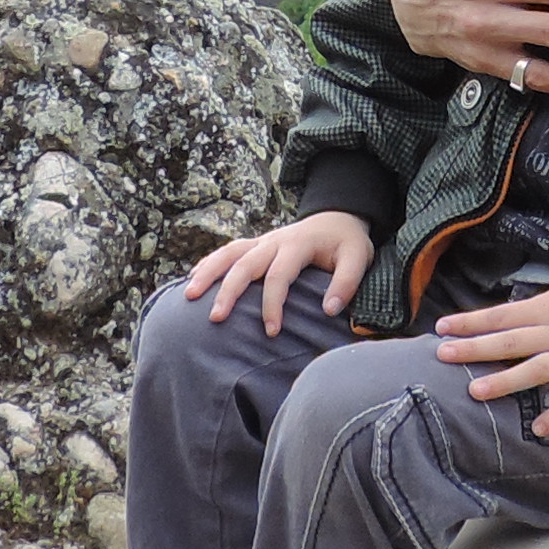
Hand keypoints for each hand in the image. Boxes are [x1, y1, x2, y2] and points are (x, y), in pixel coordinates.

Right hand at [183, 208, 374, 336]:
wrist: (338, 216)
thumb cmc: (347, 242)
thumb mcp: (358, 257)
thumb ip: (347, 282)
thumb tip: (329, 310)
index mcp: (297, 244)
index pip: (278, 276)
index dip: (272, 305)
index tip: (272, 332)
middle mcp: (274, 240)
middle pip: (244, 264)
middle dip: (228, 292)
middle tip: (216, 318)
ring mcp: (262, 241)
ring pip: (229, 254)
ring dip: (208, 273)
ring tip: (189, 296)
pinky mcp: (256, 244)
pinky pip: (228, 251)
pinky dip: (209, 263)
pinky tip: (193, 278)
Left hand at [432, 262, 548, 434]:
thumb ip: (540, 306)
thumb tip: (514, 318)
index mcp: (547, 307)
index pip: (500, 315)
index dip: (470, 322)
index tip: (442, 328)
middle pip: (509, 343)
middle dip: (474, 349)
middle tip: (443, 356)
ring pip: (535, 371)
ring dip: (504, 382)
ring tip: (475, 391)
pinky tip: (537, 429)